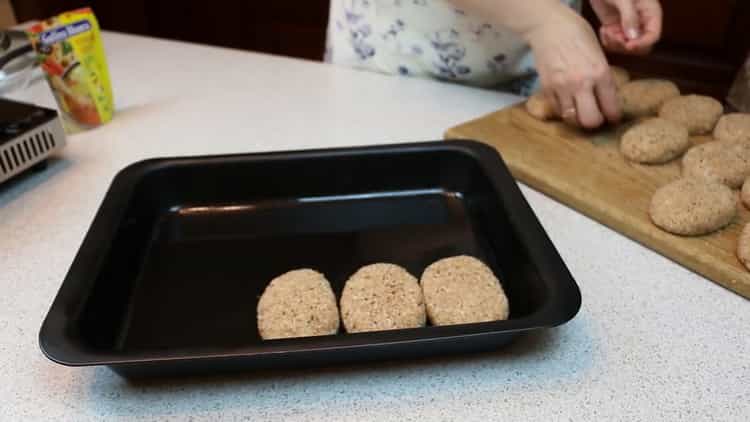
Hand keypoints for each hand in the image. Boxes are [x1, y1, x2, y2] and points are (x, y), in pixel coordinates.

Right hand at [524, 5, 620, 128]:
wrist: (549, 27)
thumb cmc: (578, 35)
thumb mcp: (599, 55)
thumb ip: (603, 78)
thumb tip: (607, 98)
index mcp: (600, 73)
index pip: (611, 108)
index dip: (613, 116)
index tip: (612, 118)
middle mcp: (582, 84)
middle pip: (590, 120)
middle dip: (595, 122)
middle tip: (596, 117)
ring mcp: (562, 88)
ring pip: (572, 119)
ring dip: (578, 117)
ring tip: (580, 110)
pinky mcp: (547, 89)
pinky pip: (557, 110)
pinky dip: (564, 110)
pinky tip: (568, 102)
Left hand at [590, 0, 662, 54]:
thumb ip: (629, 16)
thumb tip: (633, 37)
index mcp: (651, 13)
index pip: (653, 36)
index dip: (643, 43)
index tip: (628, 45)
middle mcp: (642, 23)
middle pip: (641, 46)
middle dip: (626, 44)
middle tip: (613, 34)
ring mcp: (629, 27)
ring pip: (627, 47)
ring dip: (614, 43)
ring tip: (606, 29)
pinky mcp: (616, 29)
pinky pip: (614, 45)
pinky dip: (607, 41)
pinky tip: (603, 29)